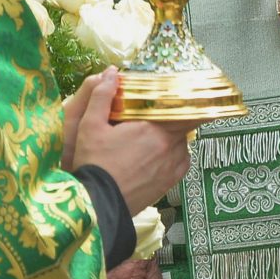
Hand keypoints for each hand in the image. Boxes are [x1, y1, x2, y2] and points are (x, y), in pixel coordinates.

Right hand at [67, 74, 195, 213]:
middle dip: (174, 117)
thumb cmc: (93, 163)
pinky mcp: (170, 183)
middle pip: (183, 124)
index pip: (186, 108)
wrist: (97, 206)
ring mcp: (173, 166)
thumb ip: (102, 95)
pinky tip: (157, 154)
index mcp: (154, 128)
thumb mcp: (89, 125)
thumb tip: (112, 72)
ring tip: (152, 136)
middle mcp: (170, 146)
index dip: (190, 99)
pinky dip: (174, 155)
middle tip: (159, 114)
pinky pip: (181, 161)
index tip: (188, 93)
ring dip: (172, 137)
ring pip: (181, 143)